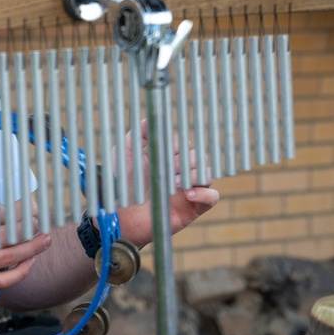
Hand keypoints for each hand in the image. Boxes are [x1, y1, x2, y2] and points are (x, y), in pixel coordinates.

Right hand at [0, 201, 51, 293]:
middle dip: (26, 232)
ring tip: (42, 242)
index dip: (12, 213)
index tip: (26, 210)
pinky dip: (18, 273)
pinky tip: (28, 263)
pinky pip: (1, 281)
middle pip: (4, 240)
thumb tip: (4, 209)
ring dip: (29, 252)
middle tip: (41, 225)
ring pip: (7, 261)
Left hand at [115, 121, 218, 247]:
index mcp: (166, 156)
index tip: (164, 151)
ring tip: (174, 182)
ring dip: (193, 175)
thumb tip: (151, 118)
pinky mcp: (194, 208)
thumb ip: (138, 135)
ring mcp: (189, 188)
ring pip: (207, 173)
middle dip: (184, 160)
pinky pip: (213, 197)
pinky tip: (187, 194)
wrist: (120, 215)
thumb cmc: (122, 184)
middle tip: (169, 169)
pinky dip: (205, 193)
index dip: (177, 144)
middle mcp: (180, 170)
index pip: (183, 142)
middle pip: (197, 156)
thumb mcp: (125, 154)